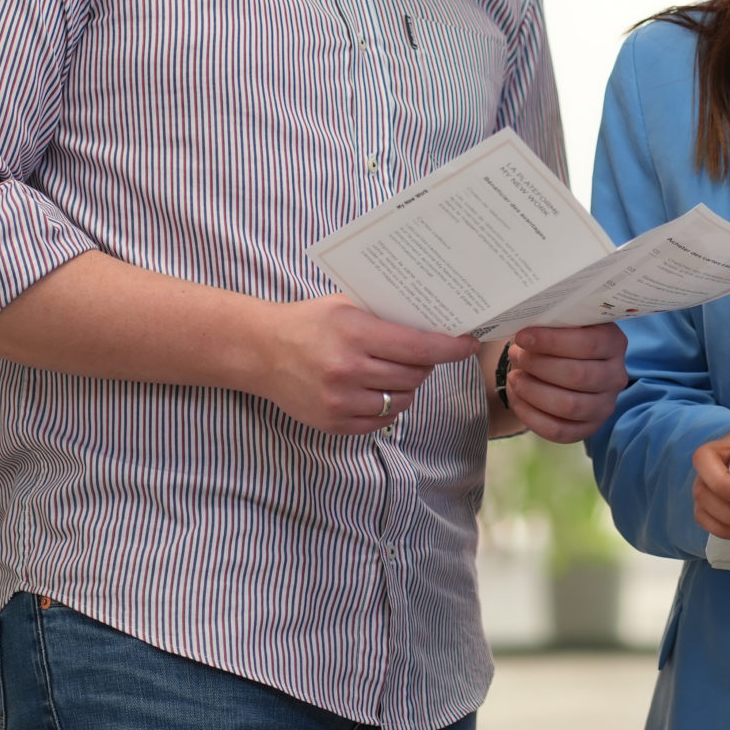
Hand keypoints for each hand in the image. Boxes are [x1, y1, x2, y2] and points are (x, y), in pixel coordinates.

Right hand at [255, 295, 479, 435]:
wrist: (261, 351)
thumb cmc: (309, 323)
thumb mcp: (346, 306)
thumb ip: (385, 315)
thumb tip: (435, 321)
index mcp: (355, 335)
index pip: (419, 347)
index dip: (450, 348)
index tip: (468, 344)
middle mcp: (348, 370)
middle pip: (414, 375)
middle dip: (425, 365)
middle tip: (420, 354)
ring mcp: (340, 401)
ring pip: (402, 399)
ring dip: (408, 386)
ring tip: (395, 371)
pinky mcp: (334, 423)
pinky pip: (381, 420)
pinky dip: (387, 406)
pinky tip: (377, 390)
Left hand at [499, 322, 629, 443]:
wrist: (568, 366)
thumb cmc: (562, 340)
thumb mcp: (564, 324)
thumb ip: (552, 323)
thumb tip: (525, 330)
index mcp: (613, 343)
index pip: (588, 344)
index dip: (551, 342)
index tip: (522, 337)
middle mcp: (615, 376)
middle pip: (578, 376)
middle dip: (539, 366)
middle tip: (516, 356)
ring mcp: (604, 406)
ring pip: (569, 406)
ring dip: (533, 391)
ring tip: (514, 378)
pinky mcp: (588, 428)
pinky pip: (559, 431)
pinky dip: (532, 416)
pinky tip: (517, 398)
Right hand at [690, 426, 729, 540]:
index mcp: (716, 449)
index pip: (704, 461)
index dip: (723, 484)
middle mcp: (705, 471)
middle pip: (702, 494)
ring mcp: (705, 490)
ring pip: (702, 512)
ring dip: (729, 526)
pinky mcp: (709, 507)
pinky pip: (707, 524)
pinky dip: (726, 532)